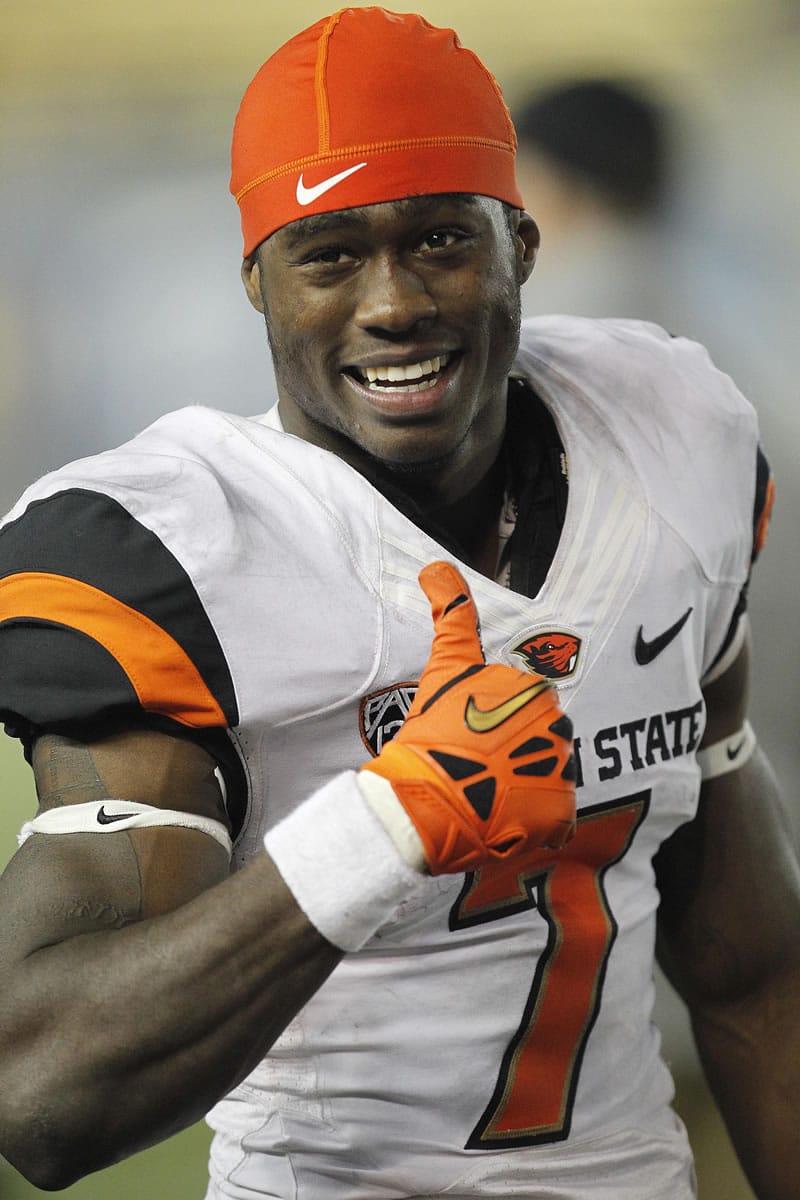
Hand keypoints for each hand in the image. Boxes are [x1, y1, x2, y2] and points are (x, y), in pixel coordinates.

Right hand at [361, 561, 575, 873]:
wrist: (425, 802)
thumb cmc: (430, 736)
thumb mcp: (443, 669)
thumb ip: (449, 615)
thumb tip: (436, 565)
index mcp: (533, 690)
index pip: (526, 703)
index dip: (495, 722)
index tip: (471, 736)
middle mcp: (555, 726)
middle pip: (540, 738)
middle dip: (513, 751)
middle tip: (475, 767)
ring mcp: (559, 770)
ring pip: (546, 774)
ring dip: (522, 784)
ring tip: (485, 795)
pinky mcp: (559, 812)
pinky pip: (556, 816)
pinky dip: (533, 820)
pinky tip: (502, 818)